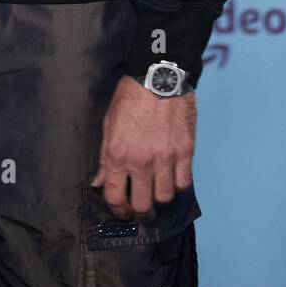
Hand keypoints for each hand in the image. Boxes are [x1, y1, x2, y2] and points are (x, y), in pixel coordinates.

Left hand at [90, 74, 196, 218]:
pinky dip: (178, 184)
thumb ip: (105, 157)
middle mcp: (142, 162)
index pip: (115, 197)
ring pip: (164, 198)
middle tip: (141, 207)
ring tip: (157, 189)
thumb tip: (100, 181)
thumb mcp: (109, 123)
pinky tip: (172, 177)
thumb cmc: (132, 95)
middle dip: (140, 211)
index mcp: (118, 155)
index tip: (122, 209)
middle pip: (142, 205)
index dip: (118, 210)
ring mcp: (165, 158)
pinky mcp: (185, 152)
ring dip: (159, 197)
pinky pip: (184, 183)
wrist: (159, 75)